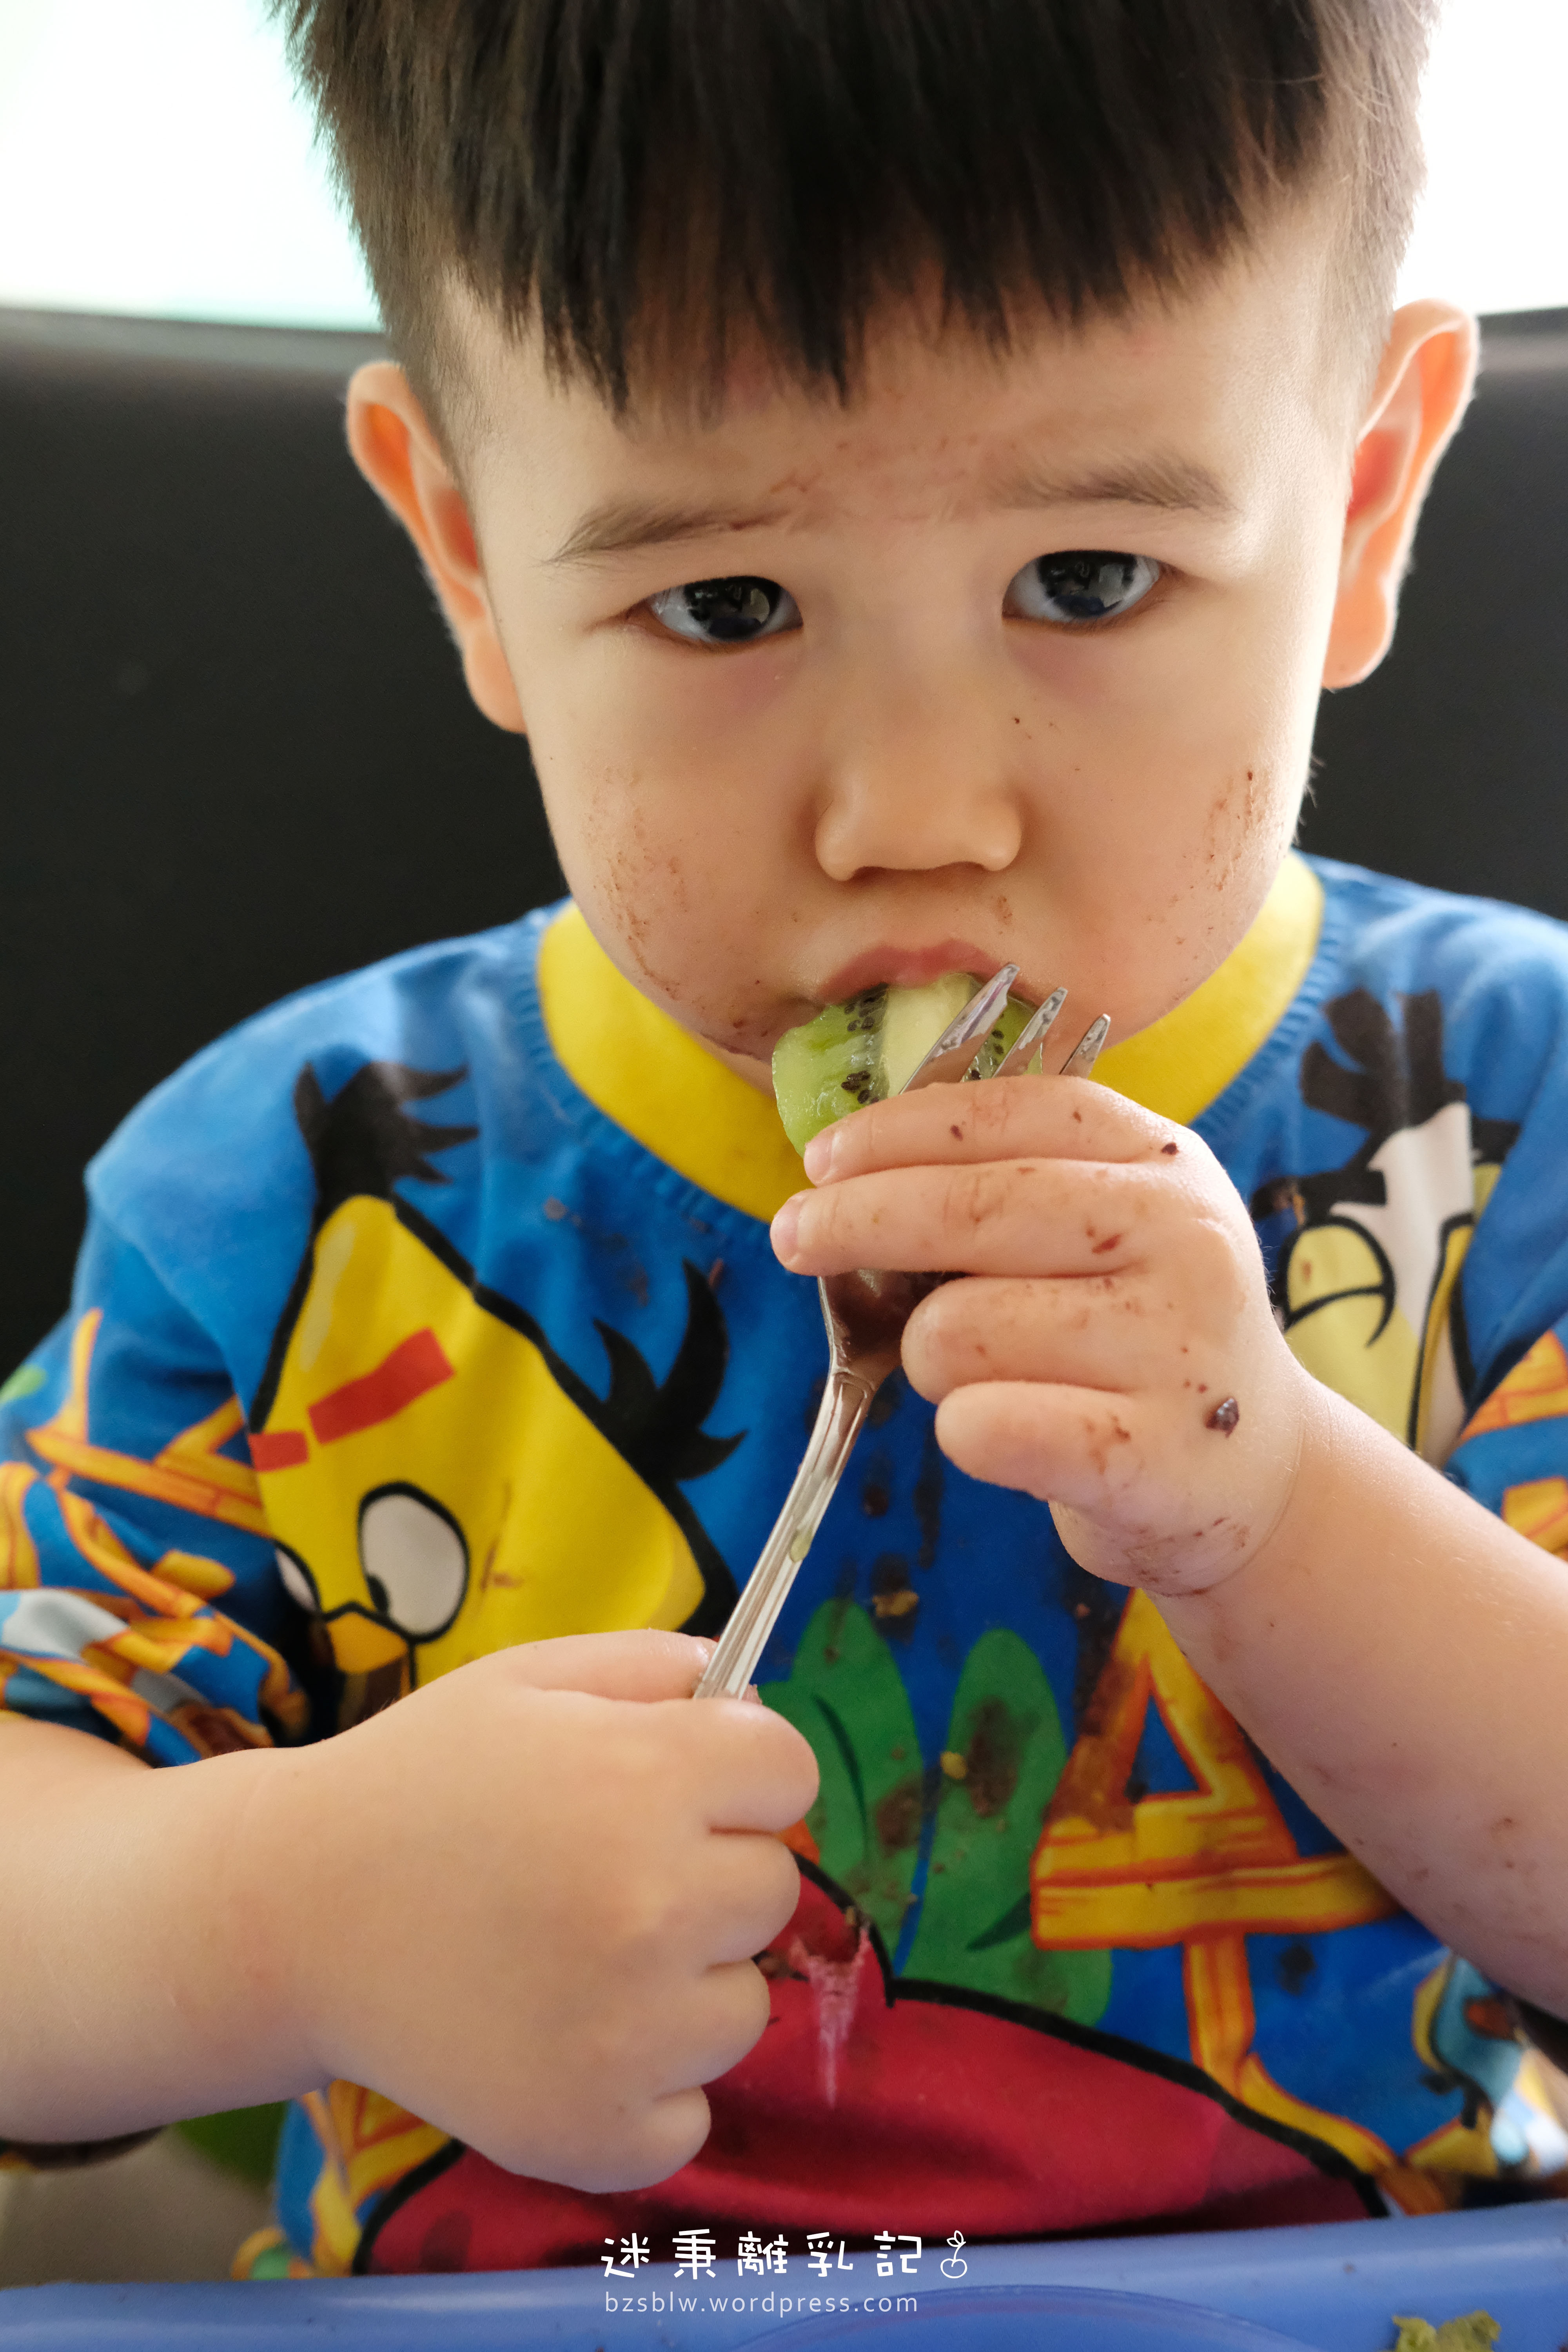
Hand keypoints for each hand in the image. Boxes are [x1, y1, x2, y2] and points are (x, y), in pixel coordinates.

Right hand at [259, 1631, 816, 2188]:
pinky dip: (642, 2090)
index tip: (681, 1787)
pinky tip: (565, 2038)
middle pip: (773, 1887)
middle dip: (709, 1871)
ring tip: (574, 1957)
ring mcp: (627, 2031)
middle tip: (605, 1872)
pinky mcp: (593, 2132)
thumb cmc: (420, 1784)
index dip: (740, 1773)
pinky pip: (690, 2116)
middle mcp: (651, 1903)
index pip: (790, 1772)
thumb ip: (656, 1666)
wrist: (294, 1915)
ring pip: (741, 2006)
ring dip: (682, 1984)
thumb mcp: (532, 1680)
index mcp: (644, 1777)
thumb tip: (746, 1692)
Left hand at [773, 1078, 1311, 1598]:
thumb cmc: (1140, 1337)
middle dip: (855, 1221)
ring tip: (983, 1374)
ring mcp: (1175, 1350)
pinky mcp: (1149, 1458)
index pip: (1013, 1112)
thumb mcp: (1110, 1229)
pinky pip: (984, 1426)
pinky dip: (961, 1430)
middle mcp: (1184, 1240)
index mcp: (1165, 1162)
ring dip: (929, 1357)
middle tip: (794, 1238)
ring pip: (956, 1328)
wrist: (1259, 1474)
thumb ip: (1007, 1186)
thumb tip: (847, 1176)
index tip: (822, 1158)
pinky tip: (994, 1429)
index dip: (900, 1127)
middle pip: (971, 1209)